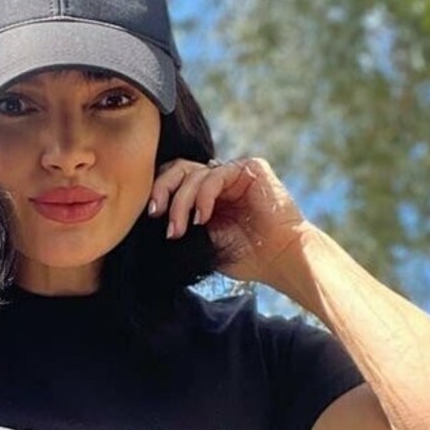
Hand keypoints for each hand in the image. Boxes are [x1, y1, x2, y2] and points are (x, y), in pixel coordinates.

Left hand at [149, 155, 312, 286]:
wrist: (280, 260)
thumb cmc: (245, 257)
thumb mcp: (203, 240)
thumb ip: (182, 223)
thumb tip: (149, 218)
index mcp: (207, 194)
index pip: (174, 180)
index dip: (159, 192)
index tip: (151, 216)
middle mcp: (220, 179)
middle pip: (179, 168)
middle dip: (162, 190)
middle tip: (156, 214)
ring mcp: (235, 172)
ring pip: (193, 173)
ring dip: (181, 202)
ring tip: (180, 229)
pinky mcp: (251, 168)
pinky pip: (215, 175)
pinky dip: (203, 197)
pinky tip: (203, 218)